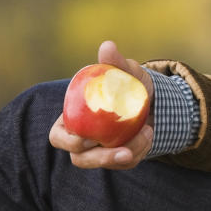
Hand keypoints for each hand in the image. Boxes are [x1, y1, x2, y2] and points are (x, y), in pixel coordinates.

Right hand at [49, 40, 154, 169]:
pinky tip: (150, 135)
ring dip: (127, 154)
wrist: (152, 98)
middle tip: (124, 152)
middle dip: (102, 159)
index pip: (58, 137)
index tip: (87, 138)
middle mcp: (83, 139)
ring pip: (105, 163)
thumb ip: (115, 62)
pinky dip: (140, 151)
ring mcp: (100, 151)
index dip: (68, 141)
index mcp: (73, 118)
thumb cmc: (129, 83)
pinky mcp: (118, 157)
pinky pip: (125, 162)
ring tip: (148, 133)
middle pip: (80, 159)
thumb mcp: (126, 71)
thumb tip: (107, 46)